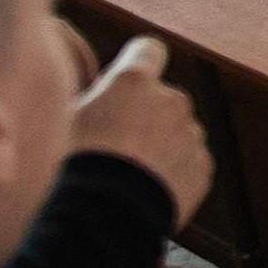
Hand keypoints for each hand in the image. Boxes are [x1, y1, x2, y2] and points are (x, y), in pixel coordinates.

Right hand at [69, 33, 211, 216]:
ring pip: (177, 131)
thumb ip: (91, 98)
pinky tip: (147, 189)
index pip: (148, 50)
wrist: (105, 217)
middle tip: (116, 144)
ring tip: (130, 174)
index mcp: (135, 81)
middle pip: (162, 98)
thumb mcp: (65, 120)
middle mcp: (171, 100)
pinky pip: (189, 162)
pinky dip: (174, 171)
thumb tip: (94, 96)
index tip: (127, 81)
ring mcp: (191, 134)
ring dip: (161, 144)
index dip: (139, 62)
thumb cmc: (75, 167)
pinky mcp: (203, 167)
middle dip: (146, 114)